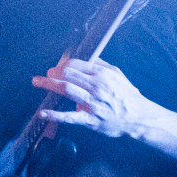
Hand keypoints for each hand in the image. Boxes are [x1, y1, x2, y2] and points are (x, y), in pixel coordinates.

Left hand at [31, 58, 152, 137]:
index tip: (58, 67)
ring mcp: (92, 103)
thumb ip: (101, 65)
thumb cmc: (128, 96)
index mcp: (102, 74)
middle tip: (46, 74)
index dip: (63, 64)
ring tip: (38, 81)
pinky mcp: (90, 119)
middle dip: (53, 72)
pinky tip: (42, 113)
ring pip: (66, 89)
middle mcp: (96, 86)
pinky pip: (69, 117)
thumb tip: (87, 58)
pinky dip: (54, 115)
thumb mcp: (118, 75)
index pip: (76, 64)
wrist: (138, 117)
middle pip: (68, 74)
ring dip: (49, 84)